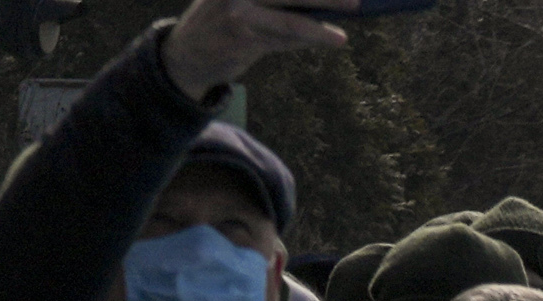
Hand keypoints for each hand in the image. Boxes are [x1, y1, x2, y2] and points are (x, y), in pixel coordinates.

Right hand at [162, 0, 359, 93]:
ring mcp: (239, 11)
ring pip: (290, 21)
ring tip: (341, 38)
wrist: (186, 54)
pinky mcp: (243, 38)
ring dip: (319, 30)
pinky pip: (282, 41)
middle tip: (355, 1)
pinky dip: (304, 42)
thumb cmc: (221, 21)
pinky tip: (322, 41)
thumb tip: (320, 3)